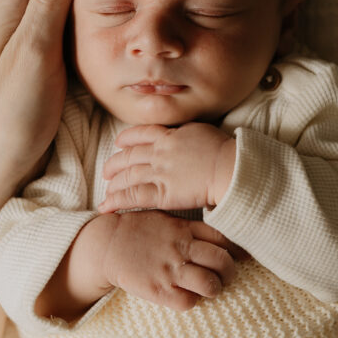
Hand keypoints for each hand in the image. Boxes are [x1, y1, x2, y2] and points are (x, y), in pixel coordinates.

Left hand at [99, 123, 236, 212]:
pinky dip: (116, 202)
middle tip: (107, 172)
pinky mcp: (162, 194)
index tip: (119, 144)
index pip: (139, 134)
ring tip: (106, 192)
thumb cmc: (222, 149)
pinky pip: (133, 197)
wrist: (230, 168)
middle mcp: (159, 153)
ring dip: (113, 185)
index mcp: (168, 136)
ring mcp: (159, 173)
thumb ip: (182, 133)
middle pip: (127, 157)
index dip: (125, 139)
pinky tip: (106, 207)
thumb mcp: (198, 130)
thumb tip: (177, 135)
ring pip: (127, 177)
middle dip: (113, 165)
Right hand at [100, 210, 237, 311]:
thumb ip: (190, 228)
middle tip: (224, 277)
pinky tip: (186, 295)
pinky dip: (192, 301)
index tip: (231, 257)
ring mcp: (170, 269)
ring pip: (210, 285)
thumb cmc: (138, 230)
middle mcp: (181, 248)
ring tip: (209, 289)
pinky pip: (189, 302)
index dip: (232, 250)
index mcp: (184, 228)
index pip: (223, 239)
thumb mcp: (166, 218)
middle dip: (229, 273)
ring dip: (214, 289)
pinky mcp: (159, 290)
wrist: (106, 244)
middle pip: (222, 262)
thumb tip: (216, 238)